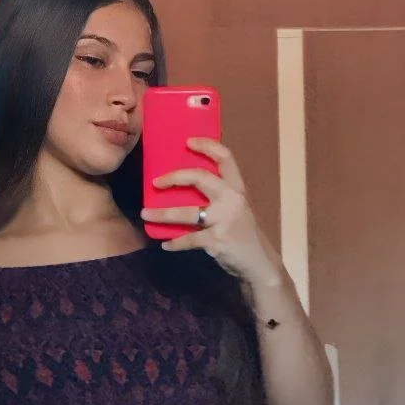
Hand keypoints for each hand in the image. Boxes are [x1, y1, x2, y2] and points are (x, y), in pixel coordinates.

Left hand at [140, 137, 284, 285]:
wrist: (259, 262)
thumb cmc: (243, 234)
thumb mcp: (236, 209)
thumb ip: (218, 197)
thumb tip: (184, 189)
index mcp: (237, 188)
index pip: (225, 157)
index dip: (207, 145)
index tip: (187, 141)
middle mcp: (232, 199)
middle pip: (199, 178)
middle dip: (174, 177)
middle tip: (156, 182)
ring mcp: (224, 220)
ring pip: (187, 212)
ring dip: (162, 214)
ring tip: (145, 214)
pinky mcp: (217, 240)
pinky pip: (189, 240)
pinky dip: (175, 243)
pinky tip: (165, 245)